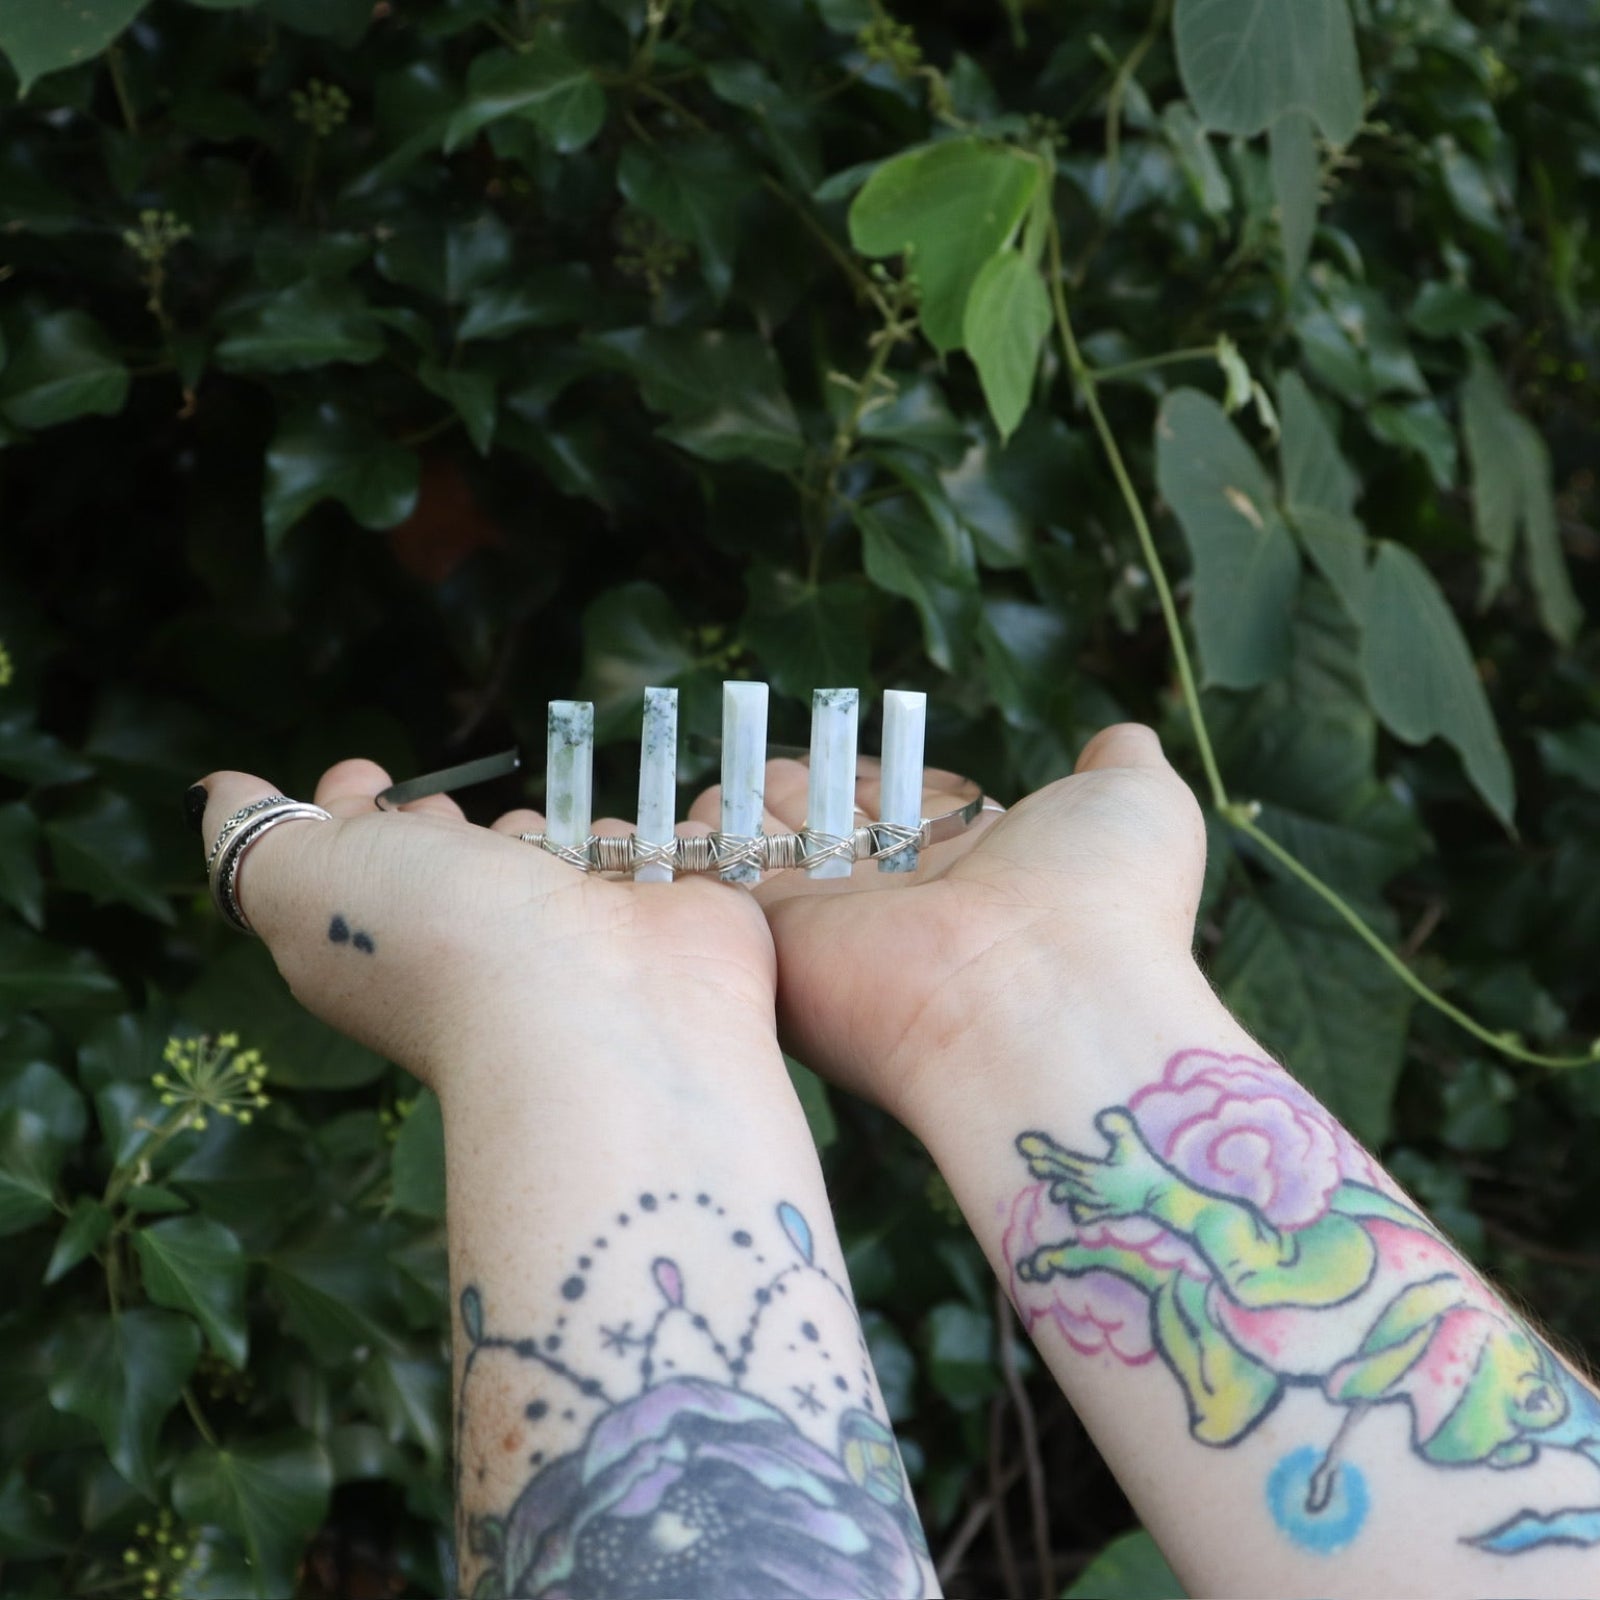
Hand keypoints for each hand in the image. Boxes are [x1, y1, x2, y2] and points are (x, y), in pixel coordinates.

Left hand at [190, 760, 775, 1090]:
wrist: (600, 1016)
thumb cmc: (443, 941)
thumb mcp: (306, 879)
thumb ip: (251, 836)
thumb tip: (213, 795)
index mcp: (386, 930)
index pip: (361, 860)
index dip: (349, 813)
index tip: (357, 773)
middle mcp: (483, 937)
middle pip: (464, 863)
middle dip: (463, 824)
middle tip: (454, 806)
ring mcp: (583, 935)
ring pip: (568, 858)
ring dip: (575, 828)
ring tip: (580, 829)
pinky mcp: (673, 920)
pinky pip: (669, 854)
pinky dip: (674, 836)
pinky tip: (677, 821)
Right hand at [688, 723, 1206, 1119]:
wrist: (1046, 1000)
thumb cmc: (1102, 900)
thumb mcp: (1138, 806)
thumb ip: (1120, 764)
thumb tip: (1121, 736)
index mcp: (975, 864)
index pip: (905, 807)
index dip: (877, 773)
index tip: (849, 738)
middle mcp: (903, 900)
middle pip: (833, 830)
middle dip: (799, 789)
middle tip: (764, 752)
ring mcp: (840, 924)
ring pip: (775, 855)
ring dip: (744, 811)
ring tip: (713, 773)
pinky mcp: (782, 941)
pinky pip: (725, 882)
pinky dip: (698, 846)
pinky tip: (679, 814)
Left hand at [1018, 1112, 1166, 1225]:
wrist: (1162, 1199)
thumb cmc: (1147, 1170)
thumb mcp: (1135, 1145)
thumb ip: (1119, 1128)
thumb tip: (1101, 1117)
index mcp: (1093, 1173)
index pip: (1061, 1161)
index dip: (1042, 1152)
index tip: (1024, 1143)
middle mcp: (1089, 1190)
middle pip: (1060, 1176)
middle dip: (1044, 1164)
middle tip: (1028, 1155)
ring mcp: (1096, 1204)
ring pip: (1069, 1196)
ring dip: (1059, 1186)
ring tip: (1046, 1177)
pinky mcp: (1106, 1213)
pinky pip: (1084, 1214)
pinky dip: (1077, 1208)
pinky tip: (1072, 1204)